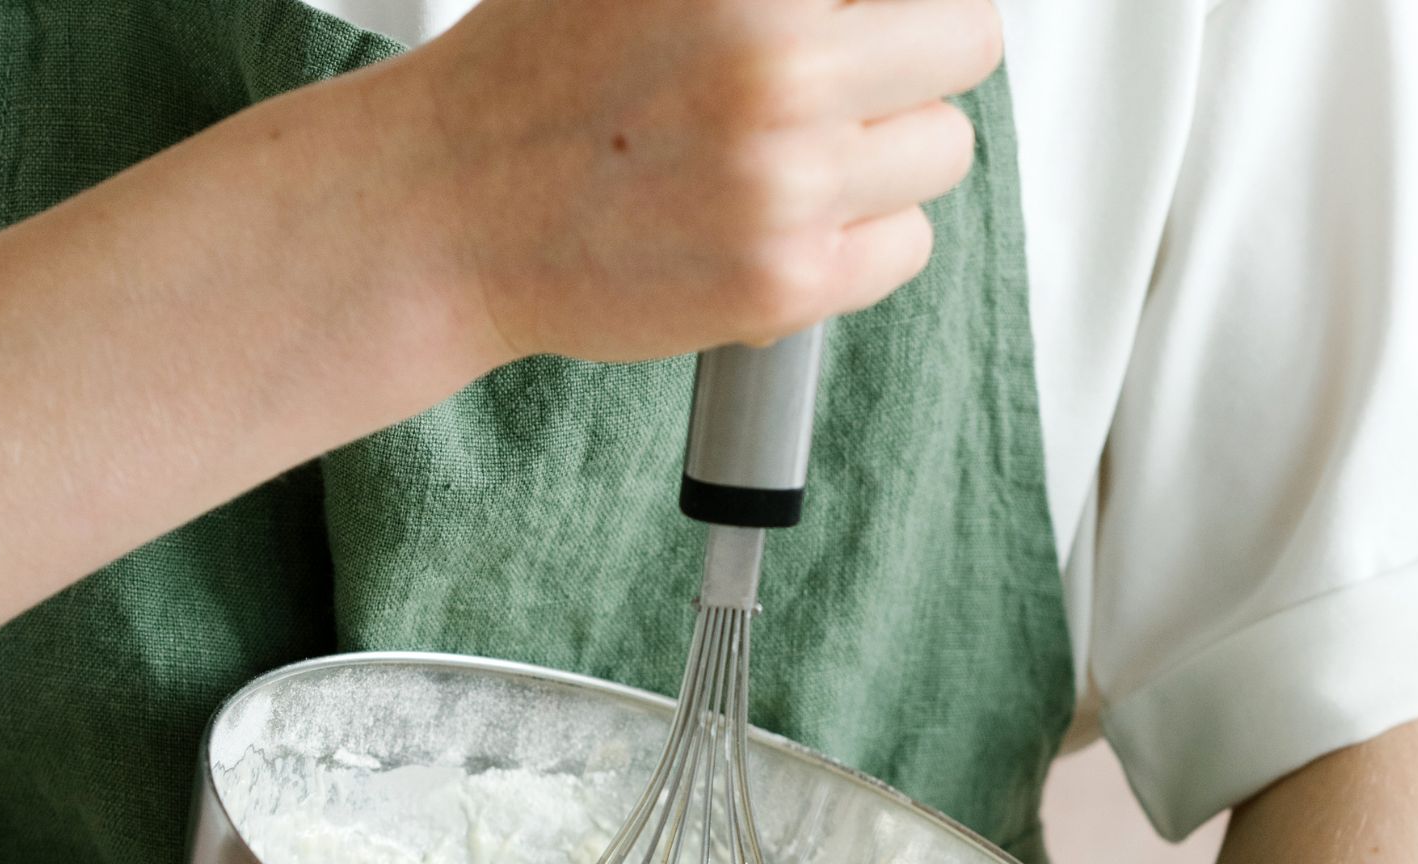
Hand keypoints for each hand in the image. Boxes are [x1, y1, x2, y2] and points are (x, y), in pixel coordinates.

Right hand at [370, 0, 1002, 370]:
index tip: (867, 22)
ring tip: (796, 155)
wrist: (450, 207)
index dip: (889, 0)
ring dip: (888, 152)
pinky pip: (910, 244)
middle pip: (967, 36)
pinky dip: (863, 239)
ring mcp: (789, 180)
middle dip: (917, 55)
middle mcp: (775, 63)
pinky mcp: (791, 281)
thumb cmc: (538, 78)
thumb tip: (860, 4)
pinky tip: (785, 221)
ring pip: (946, 148)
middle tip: (853, 73)